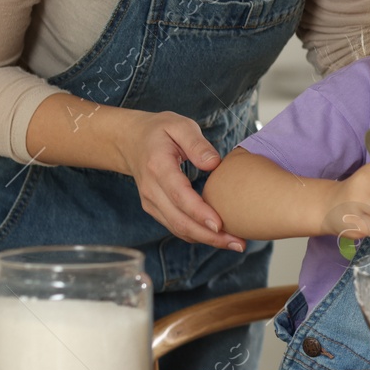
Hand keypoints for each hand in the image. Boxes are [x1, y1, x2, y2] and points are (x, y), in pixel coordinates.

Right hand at [114, 111, 244, 250]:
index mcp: (158, 167)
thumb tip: (214, 164)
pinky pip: (177, 227)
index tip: (220, 225)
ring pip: (178, 229)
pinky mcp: (156, 210)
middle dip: (210, 236)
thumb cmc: (160, 131)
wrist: (131, 141)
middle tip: (239, 243)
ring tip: (236, 243)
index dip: (199, 213)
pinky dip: (198, 235)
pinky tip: (220, 236)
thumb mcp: (179, 125)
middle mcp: (151, 190)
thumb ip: (197, 144)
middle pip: (180, 221)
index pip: (179, 195)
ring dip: (207, 240)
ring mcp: (151, 203)